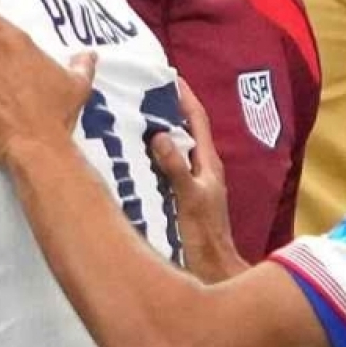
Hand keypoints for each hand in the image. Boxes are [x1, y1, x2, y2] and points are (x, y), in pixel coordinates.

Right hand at [151, 79, 246, 282]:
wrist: (213, 271)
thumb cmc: (205, 237)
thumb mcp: (189, 199)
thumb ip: (177, 168)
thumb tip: (159, 136)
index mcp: (209, 164)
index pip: (198, 120)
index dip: (185, 97)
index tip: (168, 76)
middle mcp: (202, 169)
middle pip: (185, 130)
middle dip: (168, 109)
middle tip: (141, 93)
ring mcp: (193, 184)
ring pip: (175, 149)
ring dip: (158, 132)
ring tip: (132, 118)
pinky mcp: (182, 197)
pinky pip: (165, 167)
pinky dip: (152, 156)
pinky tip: (134, 158)